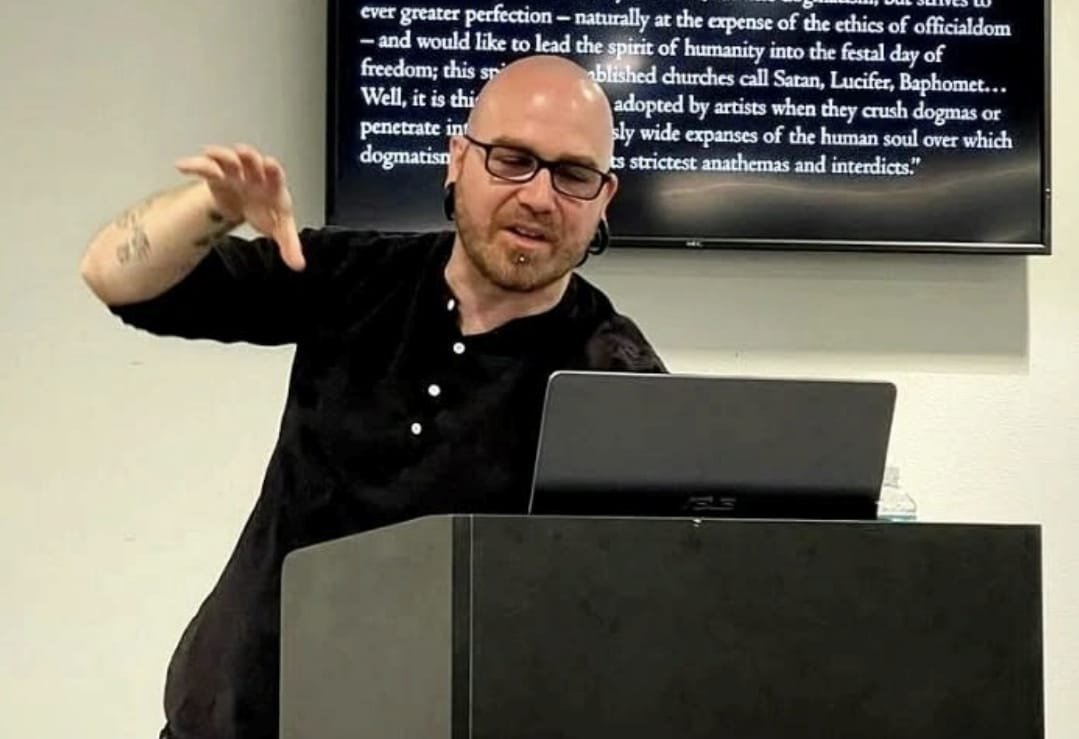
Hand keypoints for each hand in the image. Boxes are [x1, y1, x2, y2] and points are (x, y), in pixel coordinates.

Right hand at [175, 144, 304, 270]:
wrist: (250, 206)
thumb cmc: (267, 211)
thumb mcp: (281, 230)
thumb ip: (289, 246)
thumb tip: (298, 265)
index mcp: (273, 186)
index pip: (276, 176)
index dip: (273, 170)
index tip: (270, 164)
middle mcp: (254, 175)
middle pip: (252, 162)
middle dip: (247, 157)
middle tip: (242, 152)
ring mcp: (235, 173)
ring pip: (228, 160)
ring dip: (221, 156)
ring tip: (210, 153)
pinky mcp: (217, 177)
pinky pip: (206, 169)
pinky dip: (195, 165)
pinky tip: (182, 165)